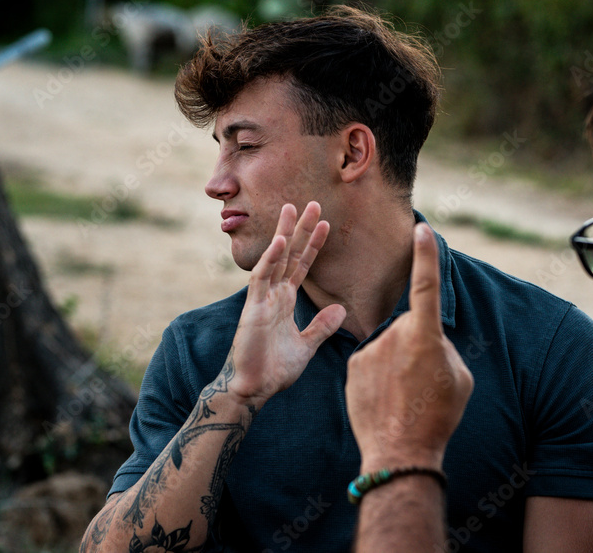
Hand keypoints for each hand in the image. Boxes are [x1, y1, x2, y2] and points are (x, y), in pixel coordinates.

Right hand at [226, 202, 346, 407]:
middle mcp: (274, 294)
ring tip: (293, 208)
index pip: (302, 265)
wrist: (255, 390)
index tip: (326, 223)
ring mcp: (262, 299)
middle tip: (312, 202)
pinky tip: (281, 241)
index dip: (314, 244)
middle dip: (300, 228)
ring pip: (275, 259)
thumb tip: (339, 309)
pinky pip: (262, 278)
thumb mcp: (306, 346)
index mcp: (285, 300)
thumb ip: (321, 327)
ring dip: (285, 233)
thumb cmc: (275, 370)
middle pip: (290, 254)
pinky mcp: (253, 308)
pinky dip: (271, 259)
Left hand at [345, 223, 473, 470]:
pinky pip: (371, 361)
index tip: (421, 230)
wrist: (399, 452)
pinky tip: (384, 400)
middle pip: (410, 329)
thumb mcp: (459, 379)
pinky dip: (379, 376)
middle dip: (417, 347)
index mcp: (426, 335)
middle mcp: (395, 335)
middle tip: (423, 383)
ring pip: (389, 346)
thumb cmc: (437, 416)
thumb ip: (444, 349)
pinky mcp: (353, 365)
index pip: (426, 287)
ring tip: (403, 396)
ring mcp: (371, 349)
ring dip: (397, 364)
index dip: (425, 257)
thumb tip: (430, 340)